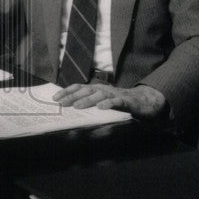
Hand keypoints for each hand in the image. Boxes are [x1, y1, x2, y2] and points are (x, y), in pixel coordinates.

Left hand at [52, 82, 166, 119]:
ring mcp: (115, 94)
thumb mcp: (102, 101)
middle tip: (62, 103)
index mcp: (97, 89)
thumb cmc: (119, 102)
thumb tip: (70, 110)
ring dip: (88, 100)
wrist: (143, 101)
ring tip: (77, 106)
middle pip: (86, 90)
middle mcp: (104, 89)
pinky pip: (117, 101)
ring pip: (100, 95)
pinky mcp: (127, 101)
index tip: (54, 98)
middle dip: (73, 96)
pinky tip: (101, 108)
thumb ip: (89, 104)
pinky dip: (109, 104)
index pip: (79, 87)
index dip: (67, 91)